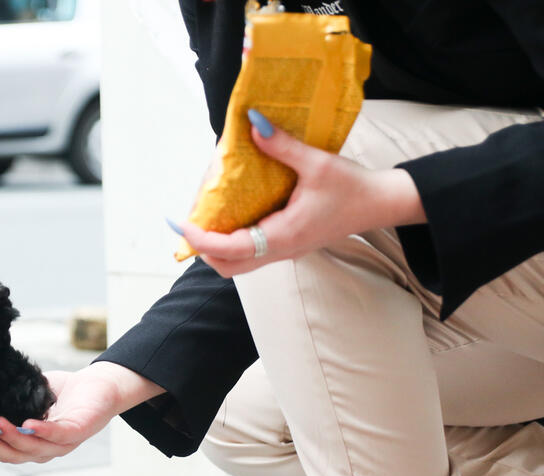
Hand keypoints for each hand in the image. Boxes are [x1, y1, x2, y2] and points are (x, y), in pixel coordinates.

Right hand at [0, 362, 163, 464]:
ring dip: (9, 438)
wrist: (100, 386)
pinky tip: (26, 424)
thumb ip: (2, 401)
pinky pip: (57, 435)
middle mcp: (42, 450)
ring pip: (30, 449)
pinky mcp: (78, 431)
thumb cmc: (62, 392)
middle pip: (10, 456)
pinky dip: (41, 431)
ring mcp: (61, 444)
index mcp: (28, 446)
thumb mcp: (25, 397)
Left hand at [174, 109, 426, 276]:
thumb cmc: (353, 187)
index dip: (199, 239)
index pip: (228, 250)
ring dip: (215, 245)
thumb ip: (282, 146)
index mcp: (283, 236)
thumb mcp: (317, 163)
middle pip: (227, 266)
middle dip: (203, 247)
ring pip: (237, 263)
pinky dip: (231, 239)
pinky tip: (228, 211)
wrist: (381, 204)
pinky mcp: (287, 244)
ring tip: (205, 214)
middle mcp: (279, 250)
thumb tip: (252, 125)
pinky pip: (250, 251)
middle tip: (190, 219)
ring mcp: (283, 250)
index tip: (180, 222)